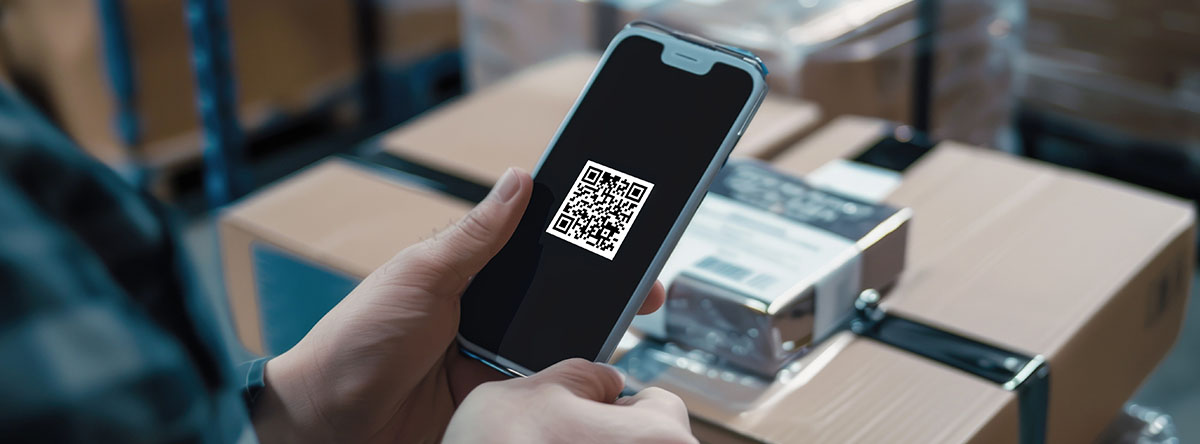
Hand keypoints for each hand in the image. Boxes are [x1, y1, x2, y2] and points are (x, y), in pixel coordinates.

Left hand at [252, 168, 669, 442]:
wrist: (329, 422)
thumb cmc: (359, 339)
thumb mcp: (421, 276)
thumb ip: (475, 236)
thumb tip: (520, 178)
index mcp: (473, 273)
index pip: (539, 245)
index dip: (581, 234)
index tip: (627, 220)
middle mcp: (491, 314)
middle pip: (563, 295)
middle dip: (607, 288)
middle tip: (649, 284)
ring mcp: (497, 359)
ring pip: (563, 344)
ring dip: (594, 337)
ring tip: (632, 323)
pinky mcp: (501, 403)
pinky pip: (549, 392)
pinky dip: (572, 386)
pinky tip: (596, 376)